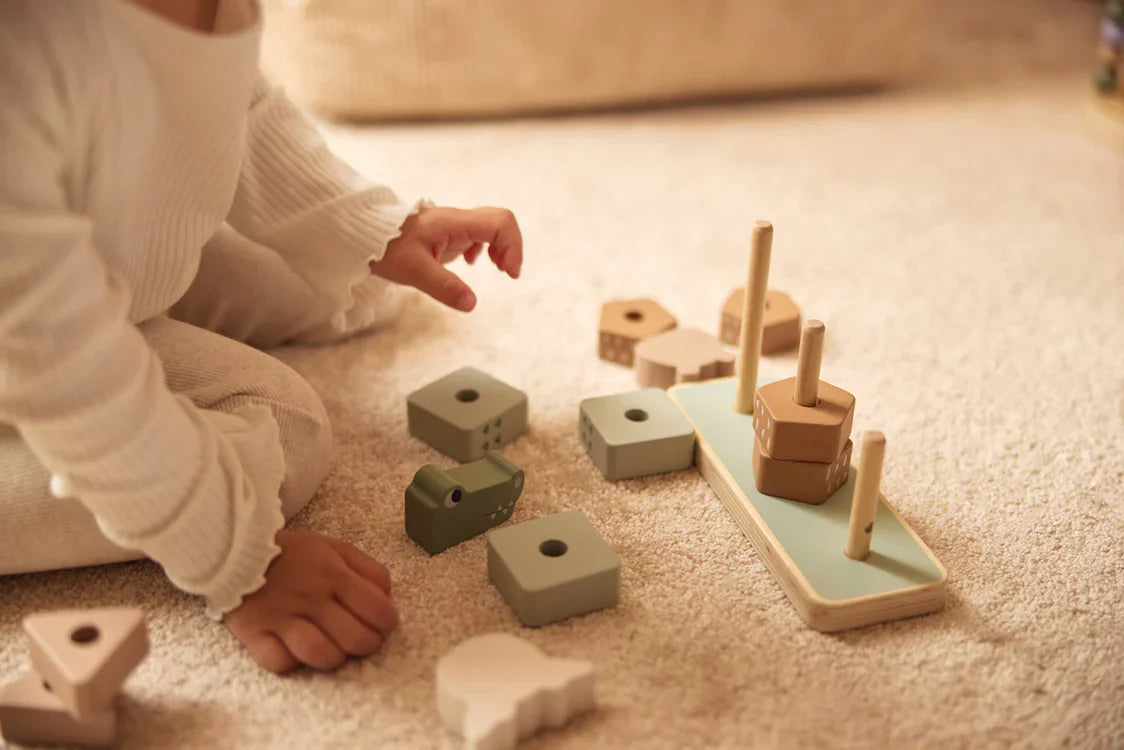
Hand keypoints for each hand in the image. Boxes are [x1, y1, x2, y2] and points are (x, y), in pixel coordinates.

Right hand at [224, 529, 398, 673]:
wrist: (233, 550)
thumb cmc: (291, 553)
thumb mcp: (333, 547)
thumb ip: (366, 568)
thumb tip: (387, 597)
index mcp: (333, 573)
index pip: (377, 609)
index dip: (388, 622)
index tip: (383, 623)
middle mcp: (310, 597)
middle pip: (355, 638)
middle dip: (368, 644)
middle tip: (362, 640)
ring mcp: (281, 617)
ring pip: (322, 655)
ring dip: (334, 657)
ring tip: (333, 648)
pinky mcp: (254, 634)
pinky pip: (280, 662)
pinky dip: (292, 662)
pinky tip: (296, 650)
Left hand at [369, 206, 522, 311]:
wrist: (364, 233)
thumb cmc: (386, 248)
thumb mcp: (414, 271)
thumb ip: (444, 287)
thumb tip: (471, 304)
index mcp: (453, 224)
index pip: (499, 223)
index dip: (512, 246)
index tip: (508, 272)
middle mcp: (457, 220)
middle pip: (501, 220)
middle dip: (511, 245)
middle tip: (508, 272)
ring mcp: (453, 225)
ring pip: (491, 226)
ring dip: (501, 246)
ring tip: (499, 268)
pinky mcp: (448, 233)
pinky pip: (477, 233)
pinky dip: (487, 248)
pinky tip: (473, 264)